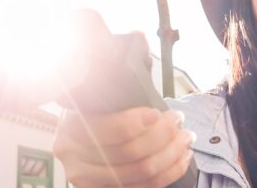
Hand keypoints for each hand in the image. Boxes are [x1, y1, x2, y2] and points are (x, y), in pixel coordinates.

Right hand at [53, 107, 194, 187]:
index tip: (157, 113)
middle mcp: (75, 158)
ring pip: (141, 173)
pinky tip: (181, 158)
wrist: (81, 142)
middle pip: (129, 153)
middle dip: (163, 135)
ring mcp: (89, 180)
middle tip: (178, 120)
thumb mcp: (95, 100)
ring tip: (185, 137)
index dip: (136, 123)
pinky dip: (169, 173)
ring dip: (171, 155)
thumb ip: (113, 95)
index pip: (109, 130)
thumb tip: (147, 78)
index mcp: (71, 128)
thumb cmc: (94, 115)